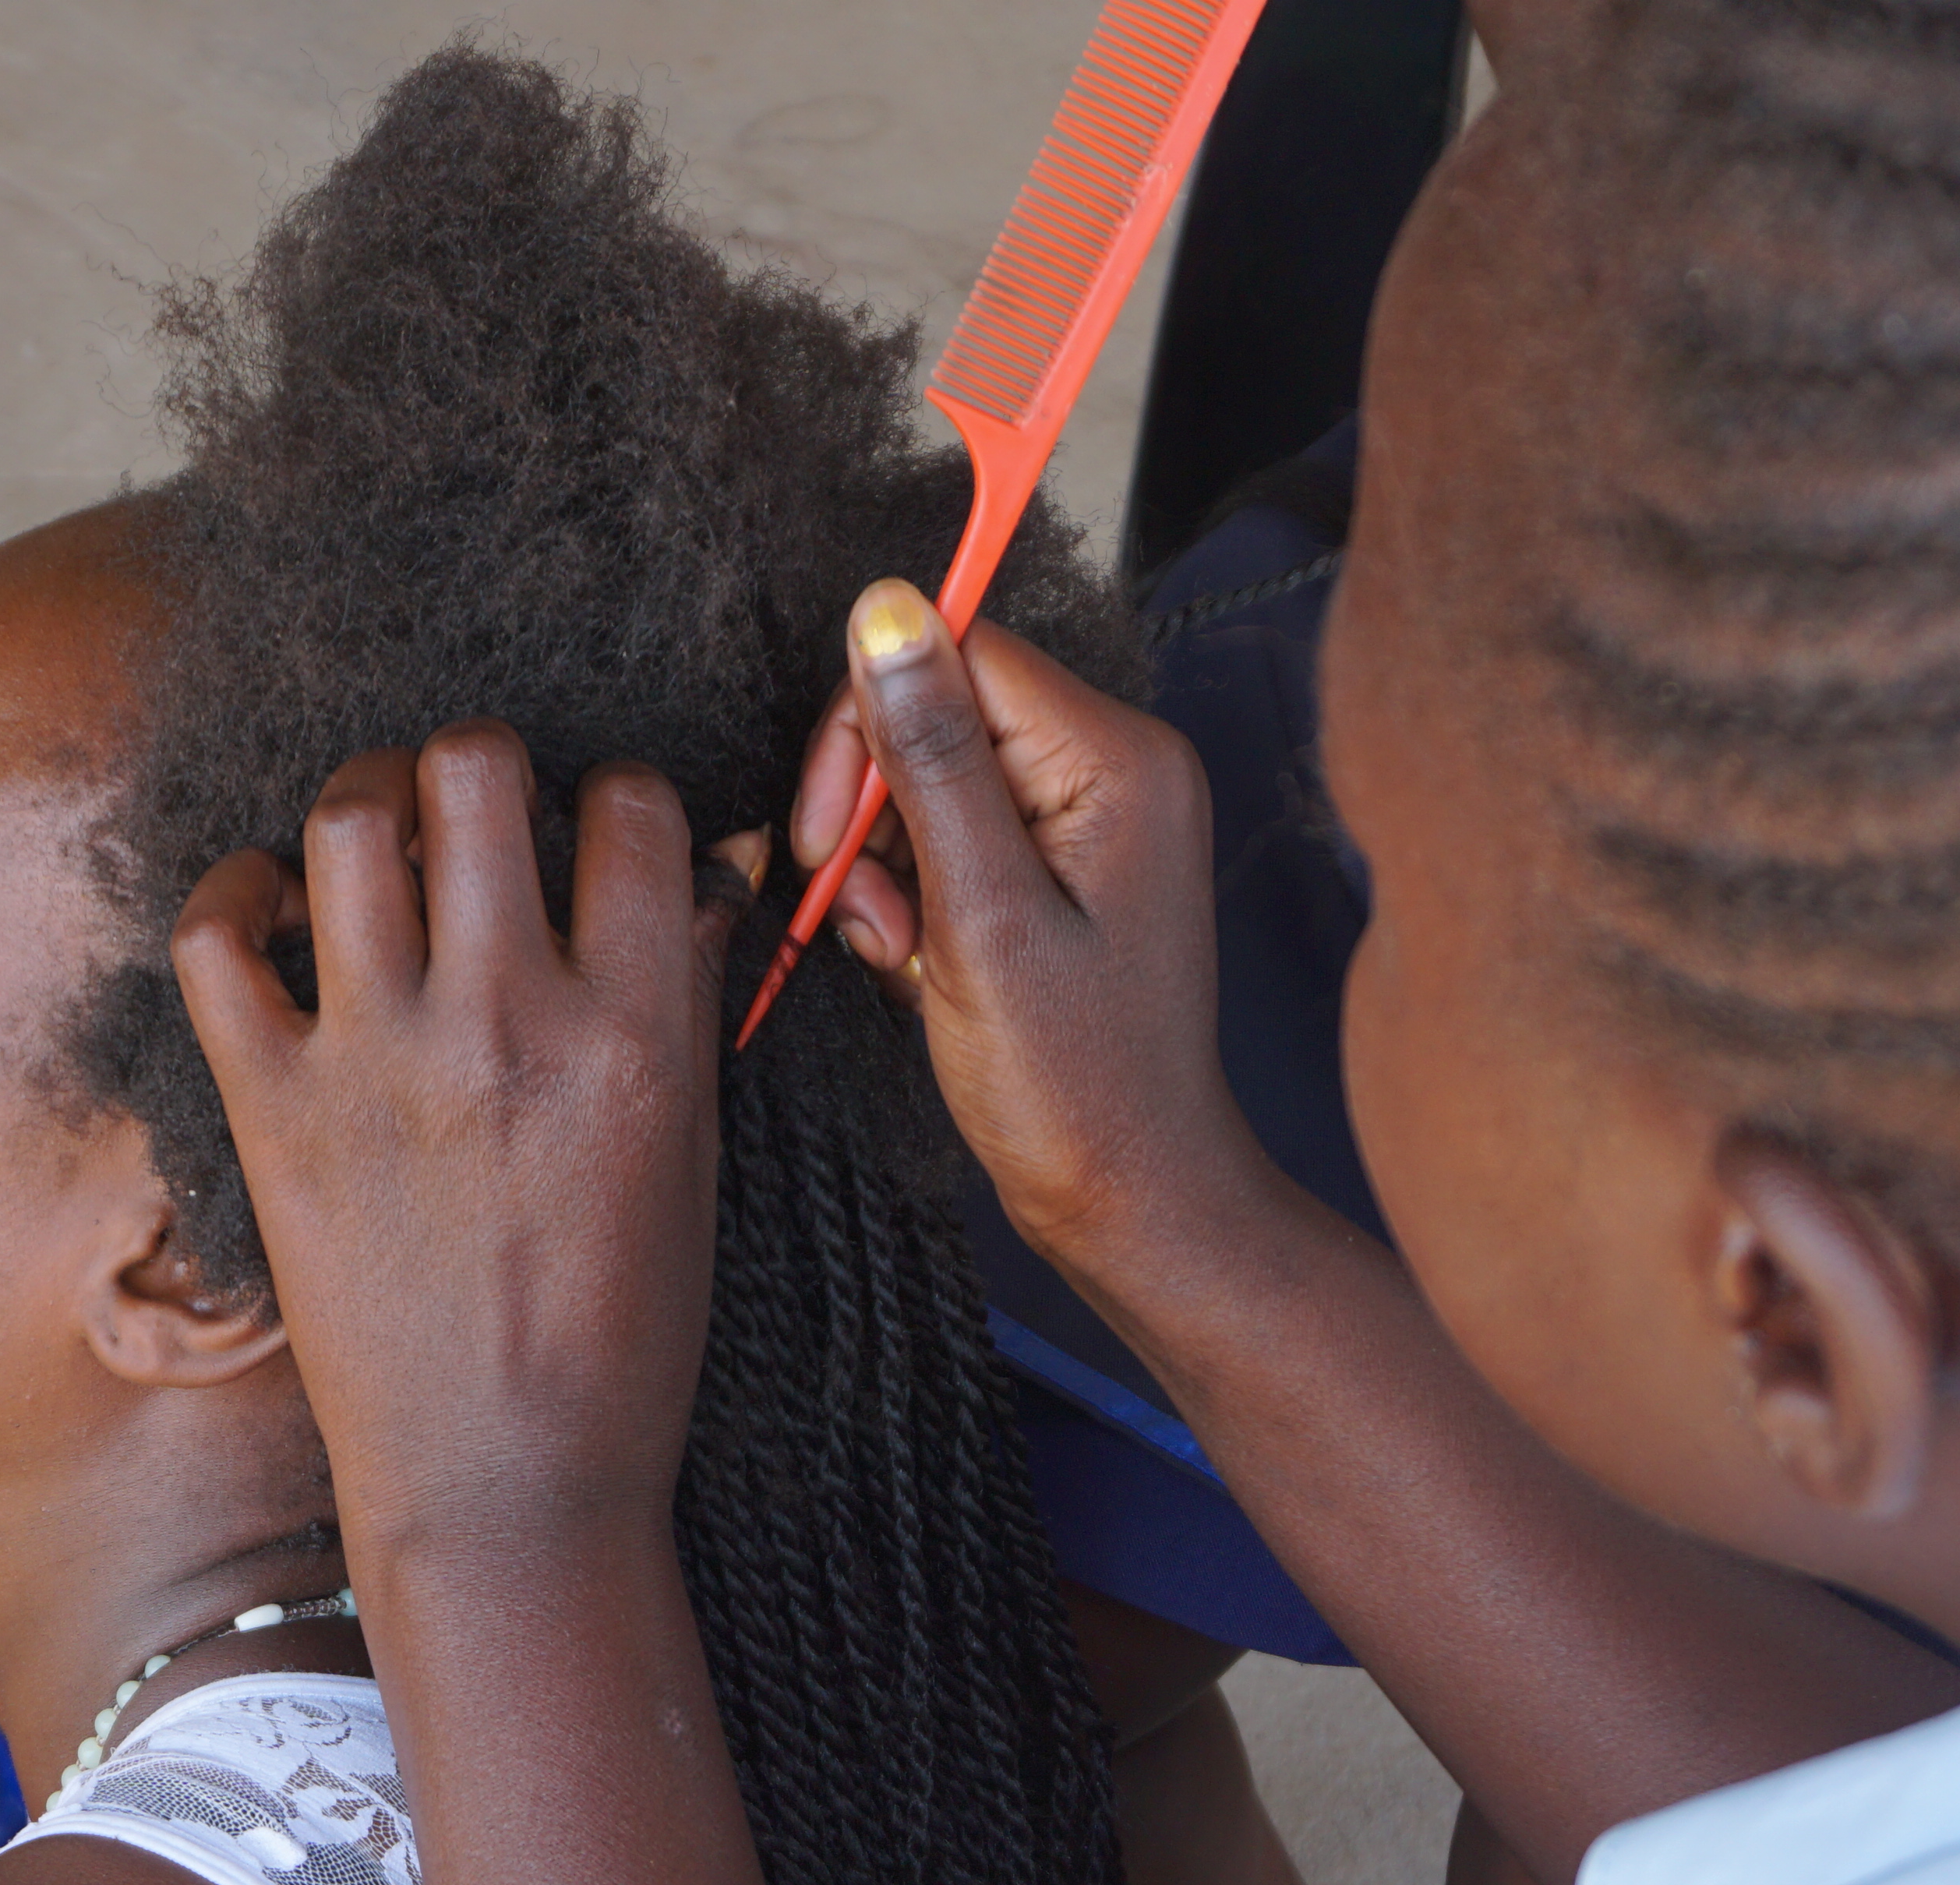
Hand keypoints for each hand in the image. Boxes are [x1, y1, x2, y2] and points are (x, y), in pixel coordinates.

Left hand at [169, 724, 726, 1570]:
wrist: (502, 1486)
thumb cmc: (616, 1339)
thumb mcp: (692, 1159)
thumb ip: (684, 1005)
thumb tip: (689, 878)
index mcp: (633, 1034)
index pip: (628, 809)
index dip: (609, 799)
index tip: (588, 839)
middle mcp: (507, 1020)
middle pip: (474, 769)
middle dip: (477, 771)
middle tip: (472, 828)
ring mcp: (379, 1058)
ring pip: (350, 820)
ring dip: (366, 807)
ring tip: (377, 851)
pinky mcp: (274, 1108)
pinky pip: (217, 935)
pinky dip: (233, 895)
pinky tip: (269, 912)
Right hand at [786, 582, 1281, 1270]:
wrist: (1128, 1200)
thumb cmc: (1076, 1086)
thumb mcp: (981, 914)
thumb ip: (930, 756)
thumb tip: (884, 609)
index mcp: (1119, 761)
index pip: (959, 655)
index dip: (871, 728)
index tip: (832, 833)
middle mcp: (1117, 771)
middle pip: (941, 714)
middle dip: (875, 812)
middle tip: (868, 912)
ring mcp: (1091, 822)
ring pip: (931, 784)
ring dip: (887, 869)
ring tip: (908, 957)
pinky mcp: (1061, 871)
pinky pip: (953, 841)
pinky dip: (914, 901)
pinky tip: (922, 966)